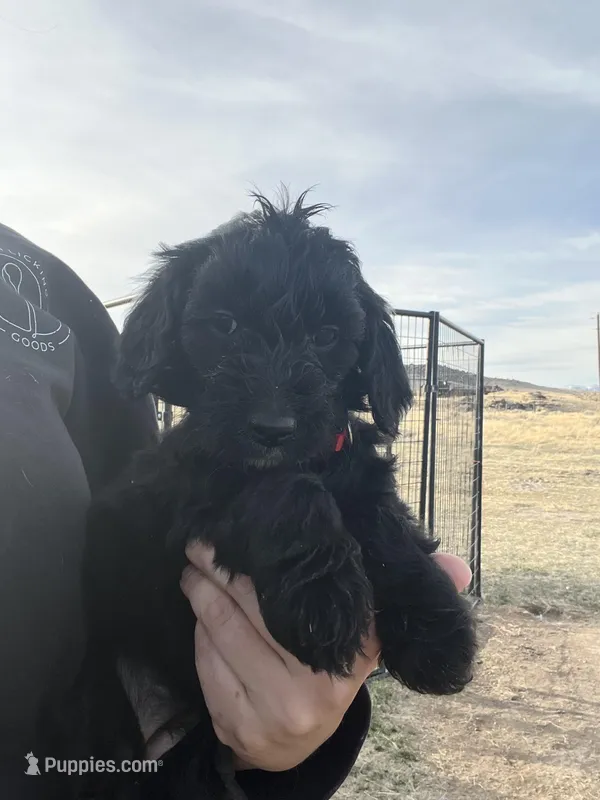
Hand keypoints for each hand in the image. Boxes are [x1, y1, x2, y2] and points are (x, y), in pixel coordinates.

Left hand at [180, 546, 470, 771]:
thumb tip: (460, 569)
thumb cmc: (327, 670)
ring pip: (224, 633)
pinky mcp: (238, 726)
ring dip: (201, 593)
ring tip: (194, 565)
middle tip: (203, 541)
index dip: (272, 561)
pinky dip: (199, 632)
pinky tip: (197, 608)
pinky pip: (208, 664)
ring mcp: (276, 712)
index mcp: (354, 659)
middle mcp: (317, 689)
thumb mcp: (369, 637)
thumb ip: (401, 597)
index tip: (251, 530)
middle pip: (254, 611)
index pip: (304, 599)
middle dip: (220, 570)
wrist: (296, 740)